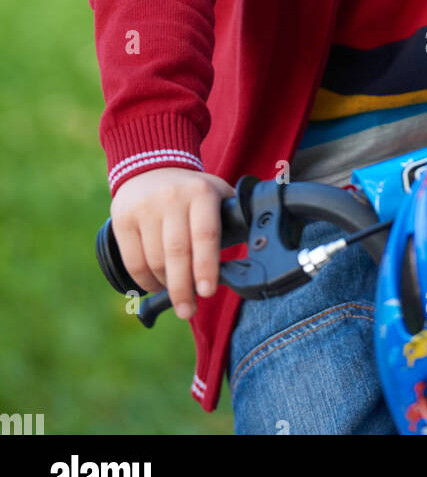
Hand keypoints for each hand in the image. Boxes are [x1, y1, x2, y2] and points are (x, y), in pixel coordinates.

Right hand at [110, 168, 235, 319]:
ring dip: (166, 285)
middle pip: (176, 253)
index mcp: (201, 192)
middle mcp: (171, 198)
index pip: (205, 234)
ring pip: (154, 261)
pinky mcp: (123, 220)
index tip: (207, 292)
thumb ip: (233, 218)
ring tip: (176, 293)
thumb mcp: (216, 193)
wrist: (150, 165)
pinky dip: (145, 281)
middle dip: (183, 288)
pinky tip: (156, 284)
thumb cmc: (192, 192)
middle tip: (188, 311)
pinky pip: (133, 262)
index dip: (206, 266)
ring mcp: (144, 208)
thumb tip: (253, 254)